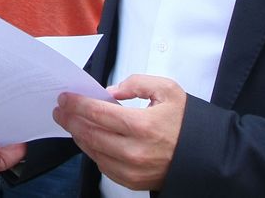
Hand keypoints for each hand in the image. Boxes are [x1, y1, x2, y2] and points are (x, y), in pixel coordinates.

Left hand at [53, 75, 186, 190]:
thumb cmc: (186, 123)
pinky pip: (103, 165)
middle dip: (71, 119)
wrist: (203, 155)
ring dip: (78, 135)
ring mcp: (132, 169)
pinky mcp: (131, 181)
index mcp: (143, 125)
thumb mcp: (167, 90)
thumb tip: (111, 92)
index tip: (66, 98)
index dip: (77, 104)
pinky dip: (93, 151)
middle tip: (61, 110)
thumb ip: (137, 83)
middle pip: (90, 133)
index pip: (98, 113)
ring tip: (71, 122)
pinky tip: (89, 139)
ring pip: (93, 151)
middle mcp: (135, 150)